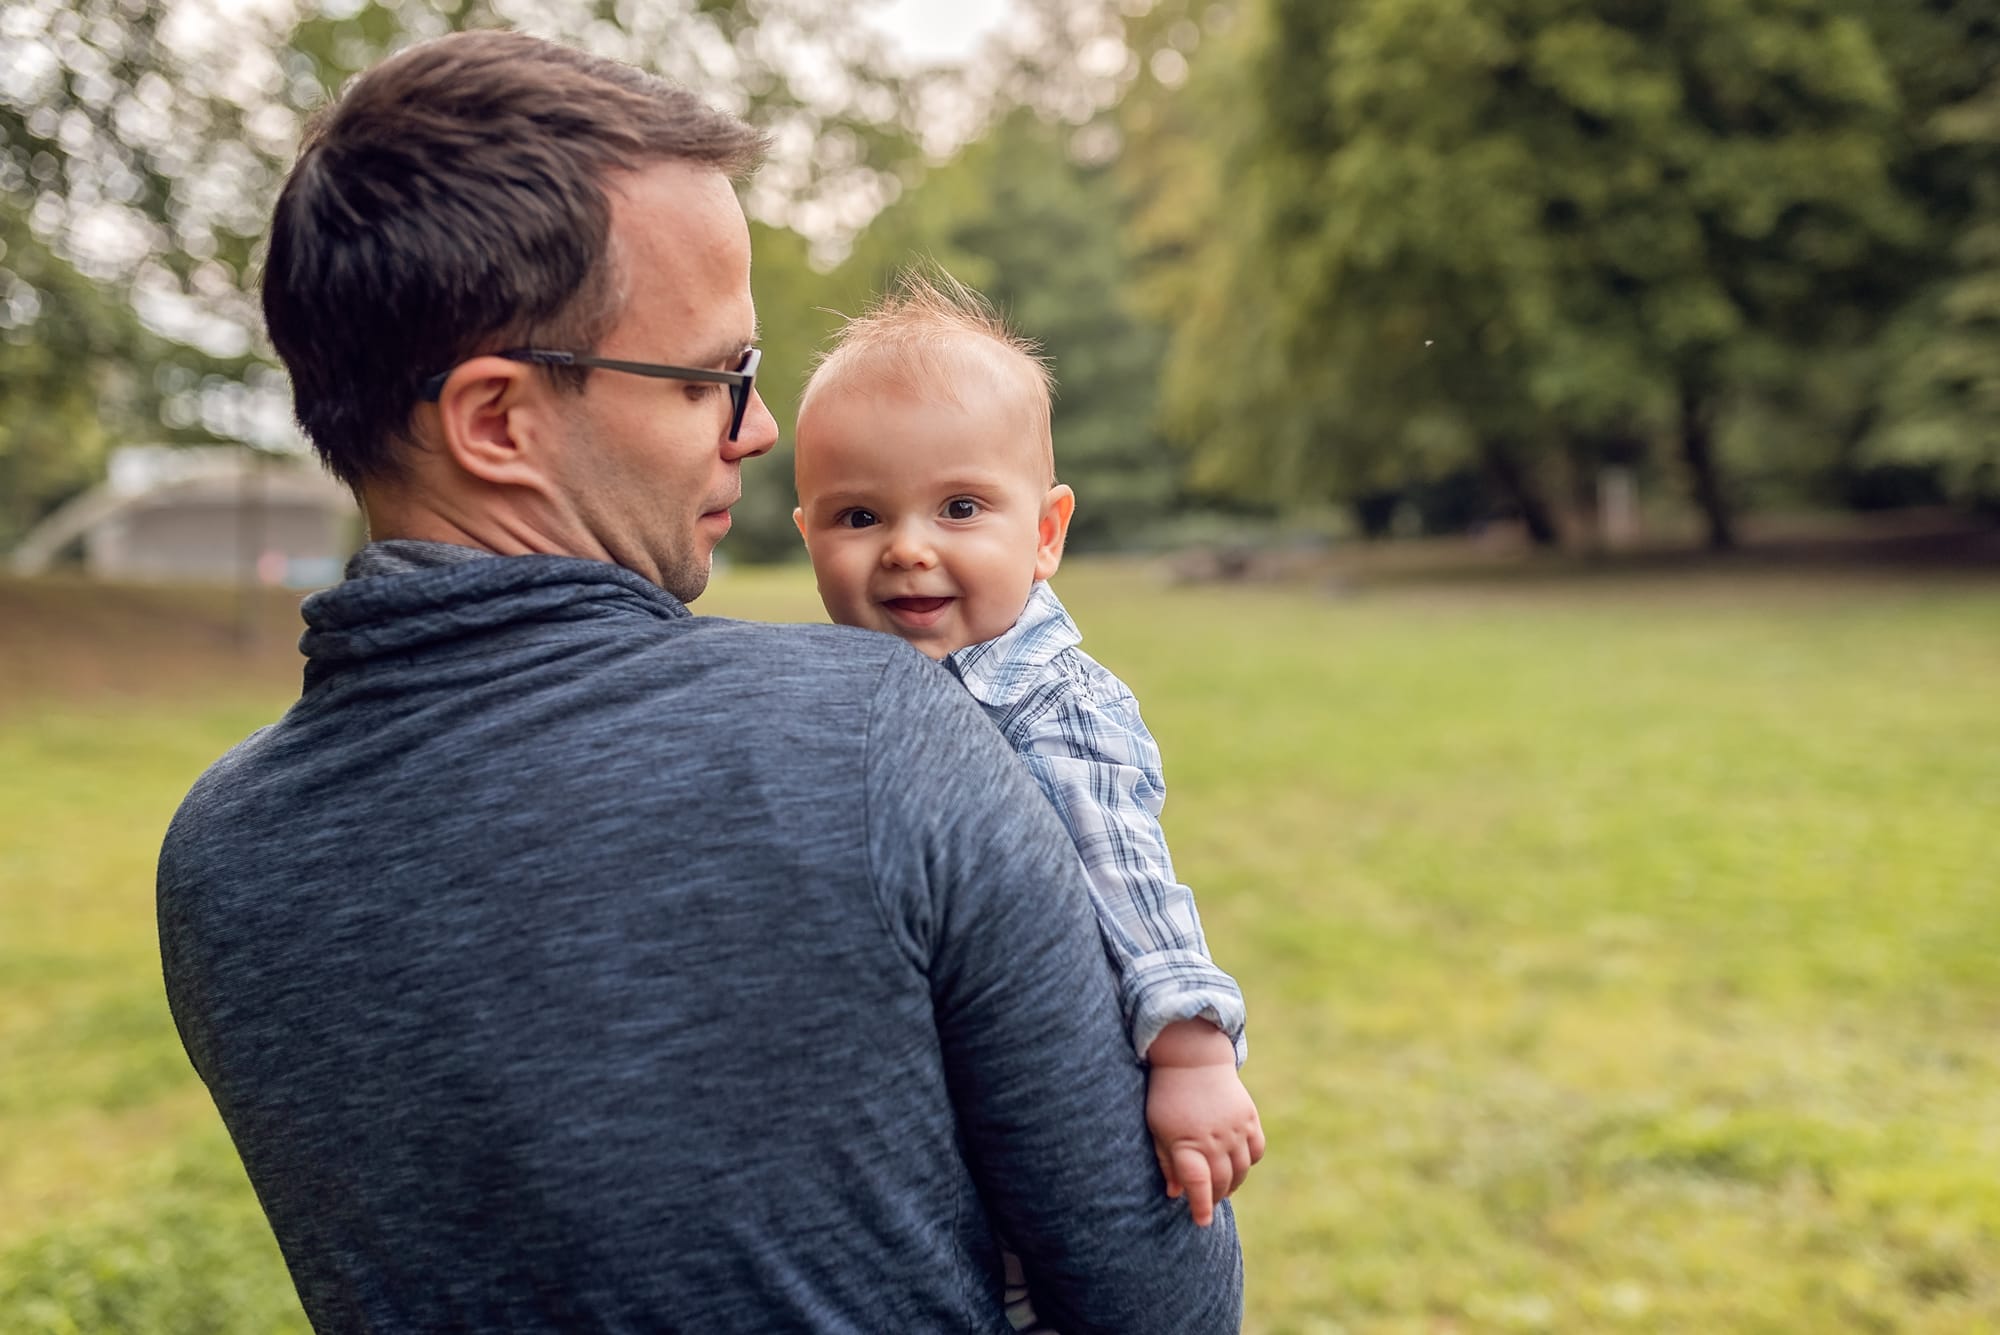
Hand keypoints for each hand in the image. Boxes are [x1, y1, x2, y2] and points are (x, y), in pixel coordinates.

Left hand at [1145, 1021, 1264, 1226]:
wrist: (1192, 1058)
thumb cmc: (1167, 1096)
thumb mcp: (1157, 1129)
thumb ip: (1167, 1162)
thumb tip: (1175, 1193)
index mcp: (1188, 1143)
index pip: (1199, 1184)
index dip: (1201, 1206)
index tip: (1202, 1221)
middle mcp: (1215, 1139)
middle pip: (1221, 1183)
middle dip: (1213, 1197)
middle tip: (1206, 1200)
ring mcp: (1235, 1129)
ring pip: (1241, 1171)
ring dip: (1232, 1184)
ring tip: (1221, 1186)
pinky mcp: (1250, 1119)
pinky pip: (1257, 1152)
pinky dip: (1249, 1163)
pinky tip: (1236, 1163)